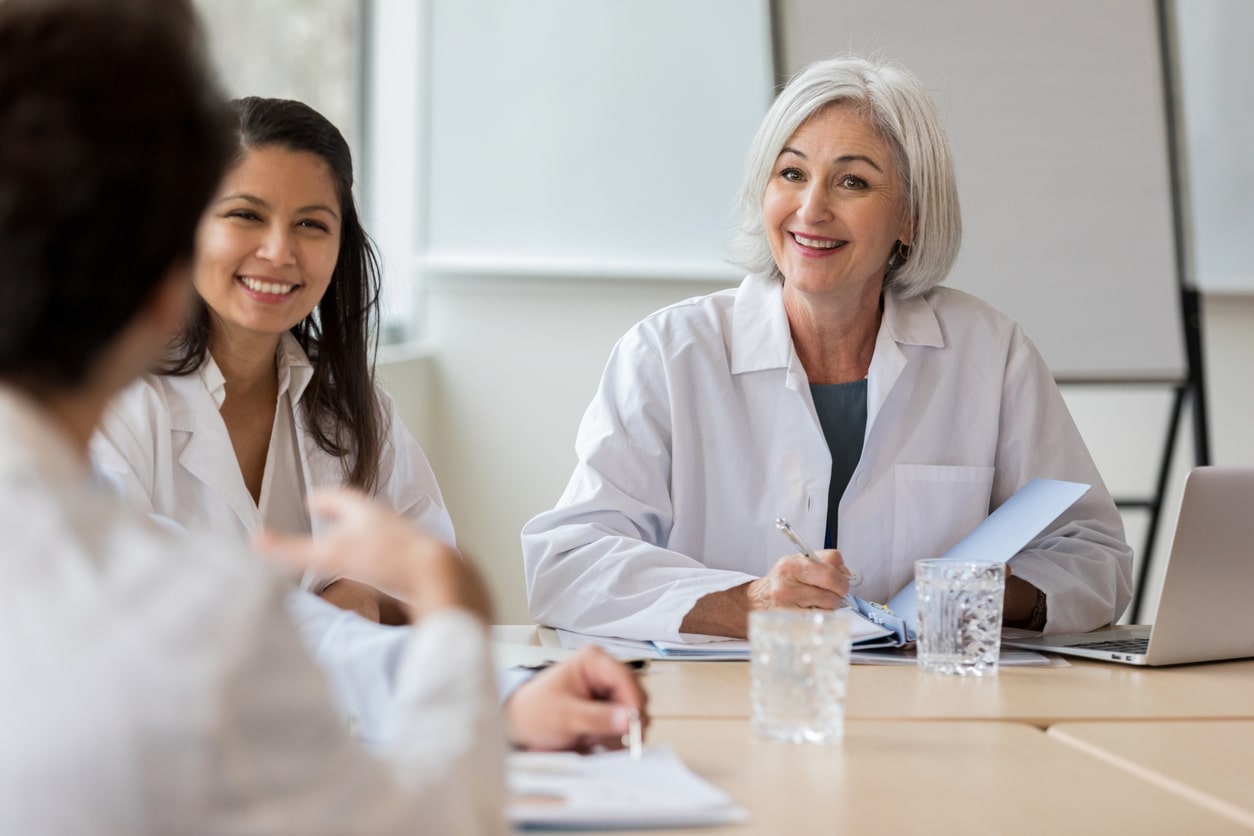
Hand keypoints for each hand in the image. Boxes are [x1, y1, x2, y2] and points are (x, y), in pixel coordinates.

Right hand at [255, 488, 491, 622]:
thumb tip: (254, 541)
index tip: (313, 499)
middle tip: (332, 516)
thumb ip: (292, 551)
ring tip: (355, 546)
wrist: (438, 574)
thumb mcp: (331, 555)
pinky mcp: (420, 563)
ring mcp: (406, 540)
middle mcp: (389, 521)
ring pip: (382, 532)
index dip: (324, 498)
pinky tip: (382, 575)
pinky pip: (398, 556)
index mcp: (366, 512)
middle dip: (345, 515)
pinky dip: (384, 559)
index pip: (341, 497)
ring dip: (366, 536)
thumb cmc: (387, 559)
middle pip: (363, 513)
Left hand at [505, 646, 648, 751]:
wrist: (522, 727)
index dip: (632, 701)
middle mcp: (605, 675)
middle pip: (634, 696)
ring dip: (621, 732)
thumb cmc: (535, 711)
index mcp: (593, 661)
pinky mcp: (610, 713)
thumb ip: (596, 718)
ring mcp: (608, 695)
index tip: (633, 725)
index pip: (625, 678)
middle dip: (628, 720)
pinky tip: (597, 742)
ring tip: (595, 738)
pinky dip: (617, 739)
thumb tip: (626, 719)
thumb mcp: (564, 715)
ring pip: (633, 714)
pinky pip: (626, 727)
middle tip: (619, 739)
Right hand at [746, 549, 850, 610]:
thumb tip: (846, 573)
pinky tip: (812, 611)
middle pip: (833, 585)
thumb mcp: (798, 562)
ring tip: (818, 601)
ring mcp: (789, 607)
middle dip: (841, 590)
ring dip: (830, 605)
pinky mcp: (794, 624)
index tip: (841, 577)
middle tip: (838, 591)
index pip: (830, 565)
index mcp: (791, 566)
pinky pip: (822, 619)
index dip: (841, 573)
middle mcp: (787, 585)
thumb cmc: (782, 582)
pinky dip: (822, 616)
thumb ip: (824, 561)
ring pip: (830, 605)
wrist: (759, 601)